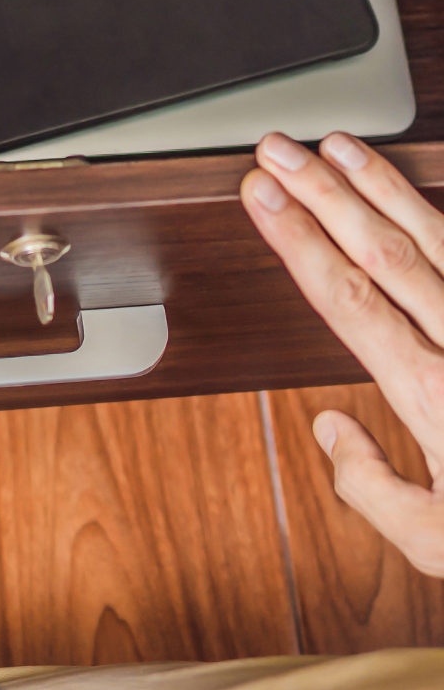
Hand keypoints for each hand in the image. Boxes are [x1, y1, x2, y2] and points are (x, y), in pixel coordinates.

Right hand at [242, 132, 443, 577]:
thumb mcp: (436, 542)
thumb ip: (370, 487)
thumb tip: (329, 428)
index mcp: (433, 395)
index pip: (348, 297)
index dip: (299, 239)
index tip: (264, 197)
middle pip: (381, 250)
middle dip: (321, 193)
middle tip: (277, 151)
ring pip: (434, 238)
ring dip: (377, 186)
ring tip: (333, 148)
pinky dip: (438, 212)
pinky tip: (412, 188)